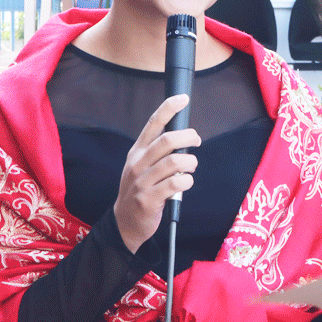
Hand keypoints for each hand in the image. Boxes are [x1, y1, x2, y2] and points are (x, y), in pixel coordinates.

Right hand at [113, 94, 199, 252]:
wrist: (125, 222)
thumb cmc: (140, 189)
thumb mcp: (141, 166)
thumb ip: (158, 151)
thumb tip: (184, 135)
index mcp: (137, 151)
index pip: (153, 123)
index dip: (169, 108)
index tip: (183, 99)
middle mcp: (138, 163)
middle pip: (168, 140)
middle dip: (189, 137)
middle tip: (196, 141)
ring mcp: (142, 182)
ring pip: (175, 162)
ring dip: (190, 163)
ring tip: (191, 167)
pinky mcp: (149, 200)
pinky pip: (176, 184)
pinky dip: (187, 182)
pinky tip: (185, 183)